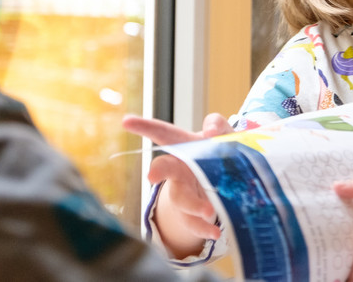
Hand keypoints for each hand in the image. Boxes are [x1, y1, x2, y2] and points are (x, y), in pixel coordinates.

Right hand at [122, 113, 233, 257]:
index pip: (164, 133)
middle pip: (164, 168)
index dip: (145, 126)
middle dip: (158, 170)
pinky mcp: (192, 214)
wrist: (225, 185)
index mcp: (184, 147)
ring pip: (181, 199)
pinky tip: (214, 233)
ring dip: (194, 205)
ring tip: (209, 211)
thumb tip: (210, 130)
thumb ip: (217, 125)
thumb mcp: (223, 135)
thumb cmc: (219, 154)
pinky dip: (204, 228)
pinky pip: (194, 223)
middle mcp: (179, 169)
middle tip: (152, 175)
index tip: (126, 121)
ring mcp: (183, 192)